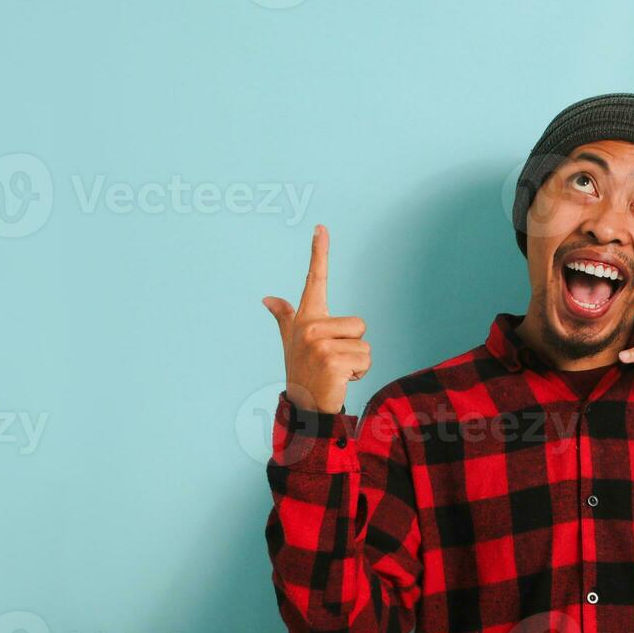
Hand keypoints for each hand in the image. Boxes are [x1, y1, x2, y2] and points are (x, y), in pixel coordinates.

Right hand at [263, 225, 371, 413]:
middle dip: (355, 345)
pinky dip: (360, 374)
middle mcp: (310, 327)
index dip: (319, 252)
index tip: (321, 227)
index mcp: (305, 318)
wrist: (304, 405)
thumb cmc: (303, 370)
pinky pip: (365, 360)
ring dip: (358, 362)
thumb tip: (268, 299)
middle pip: (359, 324)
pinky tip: (341, 380)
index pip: (314, 279)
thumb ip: (284, 317)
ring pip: (364, 344)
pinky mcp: (332, 360)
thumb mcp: (291, 341)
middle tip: (334, 361)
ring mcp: (319, 343)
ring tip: (337, 371)